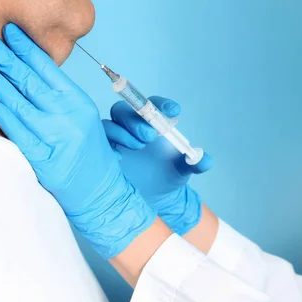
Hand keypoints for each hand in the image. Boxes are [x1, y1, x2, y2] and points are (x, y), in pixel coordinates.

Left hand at [0, 24, 156, 258]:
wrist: (100, 190)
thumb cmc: (86, 148)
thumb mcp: (79, 113)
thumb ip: (56, 93)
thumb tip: (24, 66)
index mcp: (78, 100)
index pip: (48, 67)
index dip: (26, 48)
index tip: (8, 31)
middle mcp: (68, 116)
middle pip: (31, 81)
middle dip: (6, 58)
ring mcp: (57, 139)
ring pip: (21, 104)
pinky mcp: (45, 161)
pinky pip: (21, 136)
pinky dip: (7, 118)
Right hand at [104, 100, 212, 234]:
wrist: (154, 196)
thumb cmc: (168, 175)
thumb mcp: (184, 170)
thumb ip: (195, 163)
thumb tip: (203, 159)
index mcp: (153, 122)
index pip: (154, 105)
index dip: (161, 105)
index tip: (173, 111)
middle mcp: (132, 126)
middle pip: (126, 110)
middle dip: (137, 119)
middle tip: (151, 136)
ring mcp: (116, 138)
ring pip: (110, 124)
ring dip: (123, 132)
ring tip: (138, 146)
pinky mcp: (105, 152)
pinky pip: (99, 143)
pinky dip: (108, 147)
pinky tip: (119, 159)